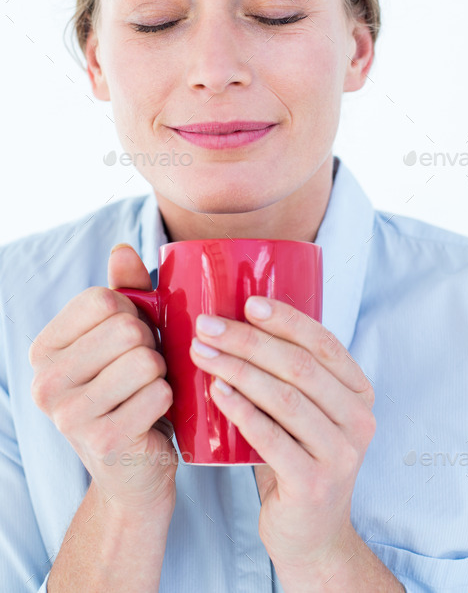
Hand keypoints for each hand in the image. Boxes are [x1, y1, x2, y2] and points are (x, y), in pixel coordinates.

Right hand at [29, 244, 176, 515]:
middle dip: (151, 344)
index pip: (102, 299)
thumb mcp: (125, 337)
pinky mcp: (101, 442)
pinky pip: (158, 394)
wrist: (136, 471)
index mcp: (45, 349)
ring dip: (161, 373)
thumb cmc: (132, 391)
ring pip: (145, 361)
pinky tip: (155, 415)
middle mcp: (45, 381)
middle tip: (145, 370)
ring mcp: (68, 416)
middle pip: (126, 329)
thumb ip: (125, 291)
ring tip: (149, 390)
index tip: (131, 338)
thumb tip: (123, 250)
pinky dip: (168, 400)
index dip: (132, 313)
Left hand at [189, 295, 375, 572]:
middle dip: (249, 341)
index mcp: (359, 392)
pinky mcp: (314, 483)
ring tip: (202, 353)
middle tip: (208, 327)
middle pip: (299, 367)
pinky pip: (272, 438)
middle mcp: (358, 419)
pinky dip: (241, 411)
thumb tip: (236, 321)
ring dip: (238, 370)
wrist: (311, 535)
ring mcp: (340, 453)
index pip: (323, 344)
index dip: (286, 319)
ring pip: (285, 398)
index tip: (247, 303)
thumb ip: (290, 375)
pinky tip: (216, 391)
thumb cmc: (297, 460)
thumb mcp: (305, 413)